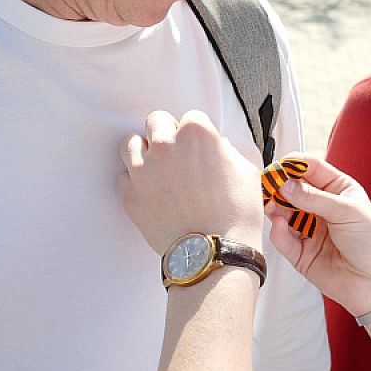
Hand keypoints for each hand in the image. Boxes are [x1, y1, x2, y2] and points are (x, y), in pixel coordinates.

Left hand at [119, 110, 263, 255]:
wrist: (215, 254)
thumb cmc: (237, 214)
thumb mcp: (246, 171)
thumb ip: (225, 150)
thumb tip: (215, 147)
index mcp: (196, 132)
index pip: (191, 116)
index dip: (198, 133)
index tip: (201, 149)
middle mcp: (165, 144)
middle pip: (156, 121)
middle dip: (167, 133)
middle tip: (177, 154)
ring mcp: (143, 170)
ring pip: (131, 143)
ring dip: (144, 151)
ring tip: (157, 167)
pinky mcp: (129, 195)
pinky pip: (124, 176)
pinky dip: (135, 181)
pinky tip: (151, 192)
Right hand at [266, 154, 370, 314]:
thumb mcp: (347, 210)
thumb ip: (313, 198)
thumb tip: (285, 184)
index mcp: (337, 190)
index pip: (310, 169)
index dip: (293, 165)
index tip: (278, 166)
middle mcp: (321, 208)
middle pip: (292, 190)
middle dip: (279, 187)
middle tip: (267, 185)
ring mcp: (310, 231)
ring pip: (283, 214)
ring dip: (274, 208)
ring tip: (269, 204)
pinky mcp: (302, 255)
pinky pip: (283, 240)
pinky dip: (278, 232)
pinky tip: (279, 225)